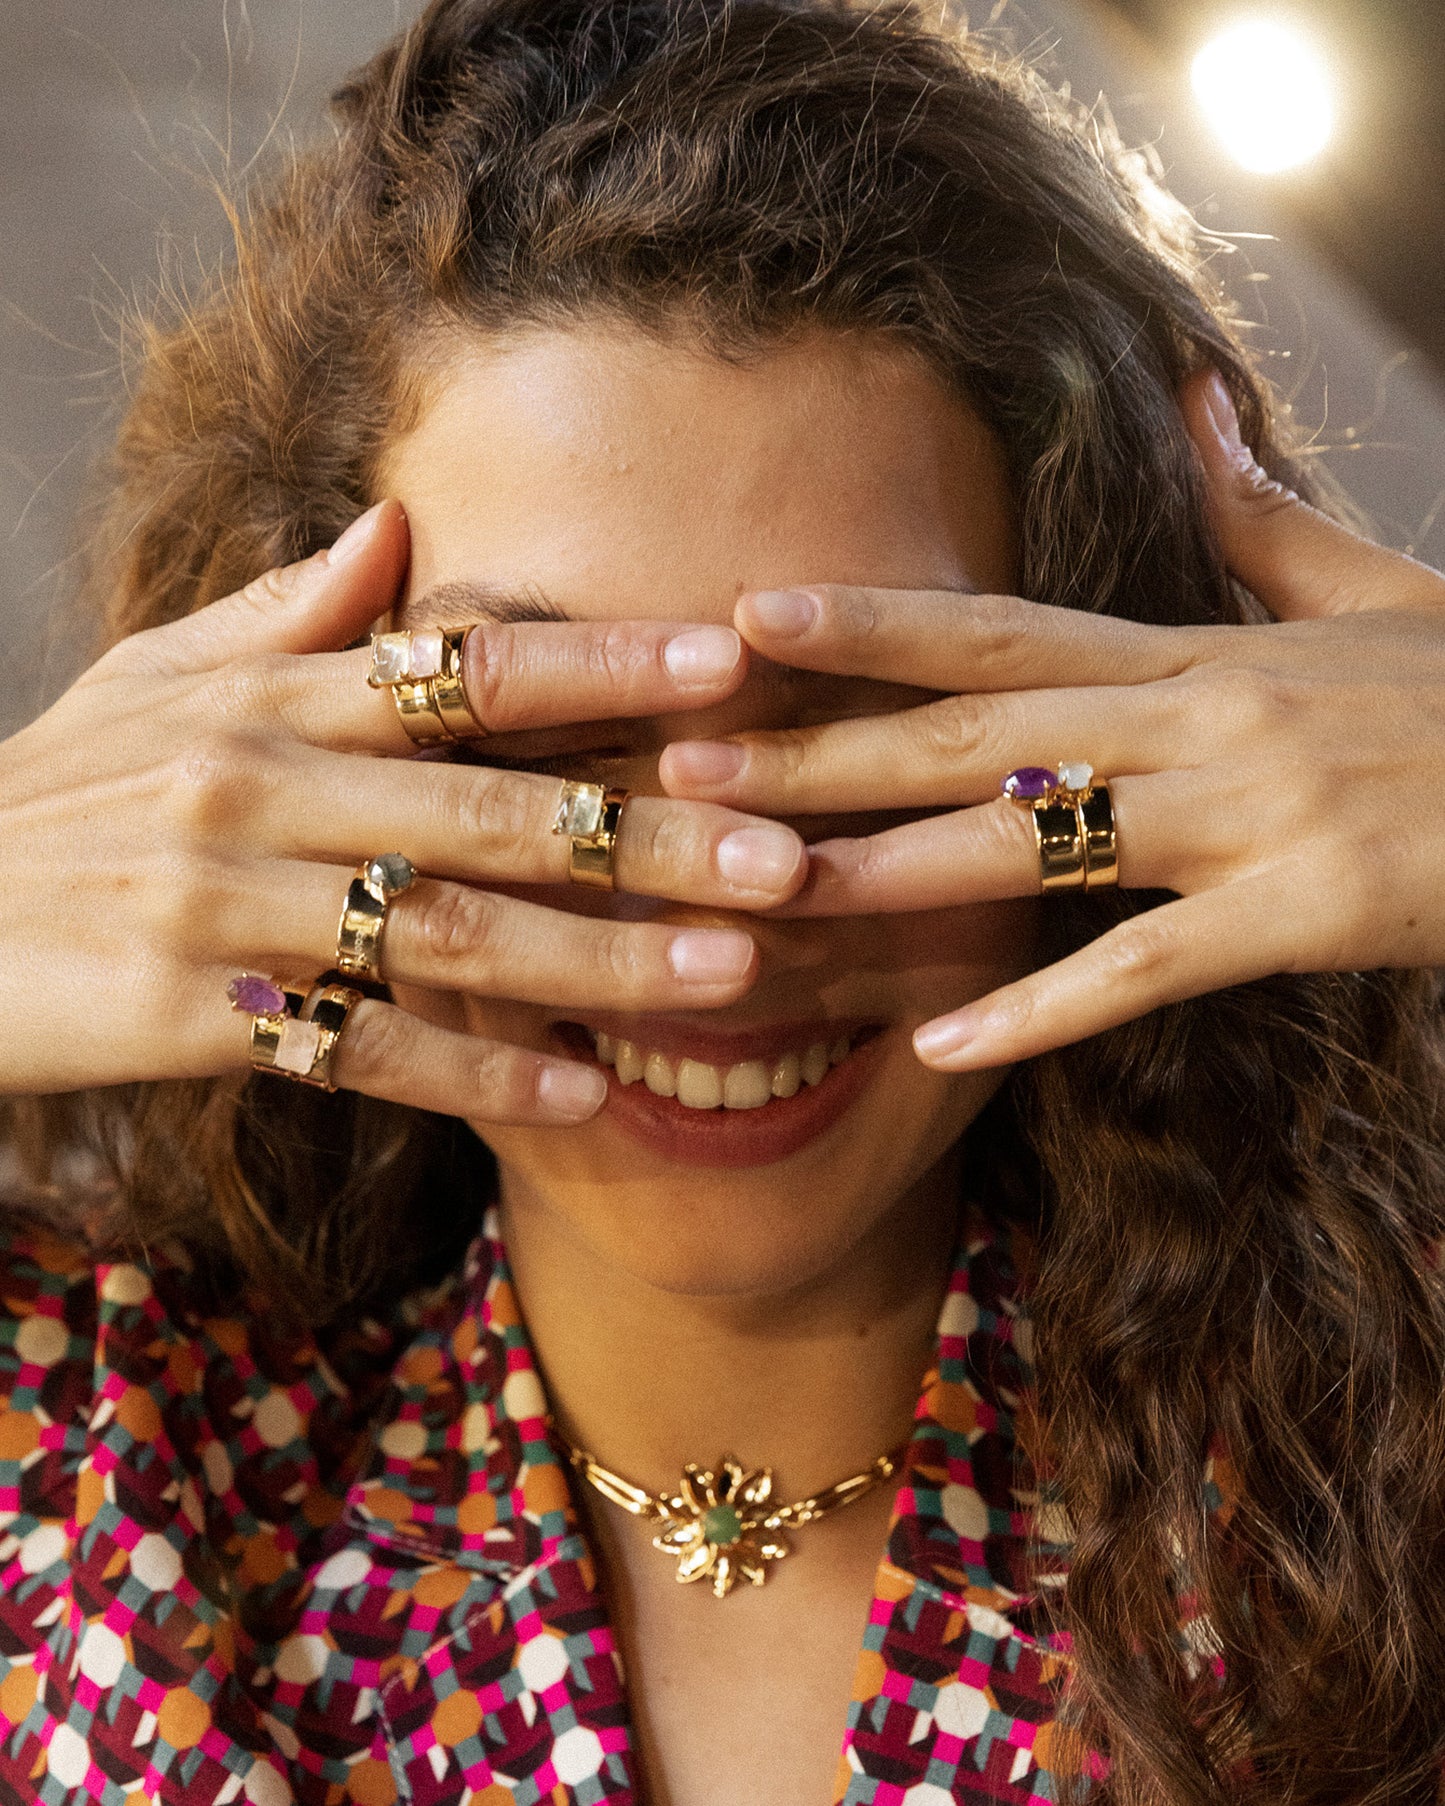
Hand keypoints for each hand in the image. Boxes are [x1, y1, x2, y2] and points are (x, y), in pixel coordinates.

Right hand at [0, 502, 804, 1115]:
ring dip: (601, 962)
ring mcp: (223, 905)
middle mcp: (256, 785)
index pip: (466, 667)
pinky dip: (479, 1077)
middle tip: (792, 853)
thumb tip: (396, 529)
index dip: (607, 661)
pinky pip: (365, 1053)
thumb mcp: (153, 681)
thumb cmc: (57, 797)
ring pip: (449, 936)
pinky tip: (588, 1098)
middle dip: (653, 834)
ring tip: (736, 978)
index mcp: (268, 695)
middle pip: (491, 809)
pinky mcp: (193, 1017)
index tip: (734, 657)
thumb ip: (285, 617)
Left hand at [657, 372, 1444, 1069]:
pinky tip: (942, 1046)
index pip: (999, 629)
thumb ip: (1259, 518)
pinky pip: (1144, 972)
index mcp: (1194, 652)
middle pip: (974, 733)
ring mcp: (1247, 816)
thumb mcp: (1368, 591)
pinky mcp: (1301, 913)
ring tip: (764, 892)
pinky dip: (1042, 1009)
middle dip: (822, 752)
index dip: (869, 622)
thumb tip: (1199, 409)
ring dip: (886, 871)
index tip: (747, 616)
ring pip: (1034, 844)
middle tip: (685, 767)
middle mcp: (1198, 719)